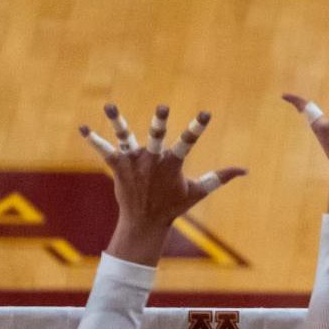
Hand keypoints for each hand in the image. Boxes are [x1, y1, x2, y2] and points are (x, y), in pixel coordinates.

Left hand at [79, 104, 246, 264]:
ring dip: (117, 121)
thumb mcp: (199, 191)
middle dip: (160, 122)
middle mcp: (152, 161)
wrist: (144, 223)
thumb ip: (221, 177)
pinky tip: (83, 128)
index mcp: (172, 164)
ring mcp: (133, 163)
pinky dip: (94, 140)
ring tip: (110, 105)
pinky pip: (104, 151)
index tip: (206, 113)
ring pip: (126, 137)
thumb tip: (245, 170)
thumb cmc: (174, 206)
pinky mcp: (118, 167)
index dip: (197, 128)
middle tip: (162, 107)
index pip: (188, 142)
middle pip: (157, 137)